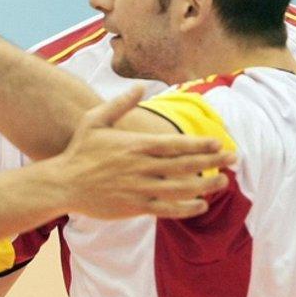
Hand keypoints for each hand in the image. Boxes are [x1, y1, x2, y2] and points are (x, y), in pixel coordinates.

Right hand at [50, 87, 234, 219]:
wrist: (62, 184)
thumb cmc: (79, 151)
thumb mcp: (94, 120)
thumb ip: (119, 104)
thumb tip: (140, 87)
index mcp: (136, 145)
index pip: (177, 144)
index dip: (201, 144)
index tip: (219, 143)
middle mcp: (142, 167)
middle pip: (186, 165)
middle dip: (213, 161)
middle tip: (233, 159)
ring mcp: (140, 188)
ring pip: (182, 188)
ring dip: (206, 185)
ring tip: (222, 182)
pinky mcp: (135, 207)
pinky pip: (168, 209)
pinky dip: (187, 207)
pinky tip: (201, 205)